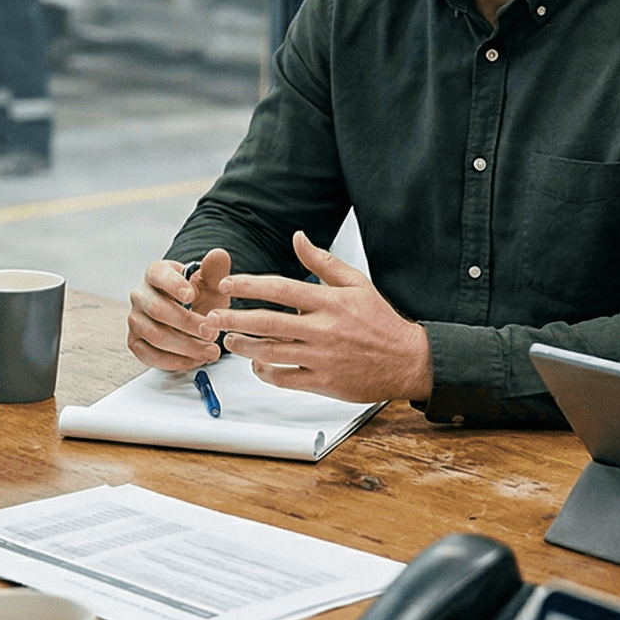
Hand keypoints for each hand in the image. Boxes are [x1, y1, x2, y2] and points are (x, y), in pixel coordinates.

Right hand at [127, 249, 230, 371]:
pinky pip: (149, 355)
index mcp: (156, 274)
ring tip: (211, 351)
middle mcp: (140, 295)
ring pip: (154, 335)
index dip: (173, 285)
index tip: (192, 296)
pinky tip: (196, 360)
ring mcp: (135, 320)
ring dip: (186, 347)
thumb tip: (219, 254)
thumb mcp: (210, 283)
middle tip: (212, 333)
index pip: (158, 275)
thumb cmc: (198, 298)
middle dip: (187, 324)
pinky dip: (175, 361)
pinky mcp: (135, 342)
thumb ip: (215, 270)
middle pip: (157, 310)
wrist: (190, 317)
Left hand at [213, 232, 430, 403]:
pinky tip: (256, 365)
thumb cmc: (380, 321)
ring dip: (244, 346)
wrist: (408, 360)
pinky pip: (285, 379)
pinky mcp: (324, 382)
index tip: (227, 284)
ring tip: (228, 339)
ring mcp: (322, 358)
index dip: (249, 285)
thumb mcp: (356, 283)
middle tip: (211, 317)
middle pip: (268, 322)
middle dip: (234, 318)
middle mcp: (323, 329)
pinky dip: (265, 372)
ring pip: (271, 352)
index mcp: (329, 302)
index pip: (280, 288)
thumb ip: (322, 261)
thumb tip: (297, 237)